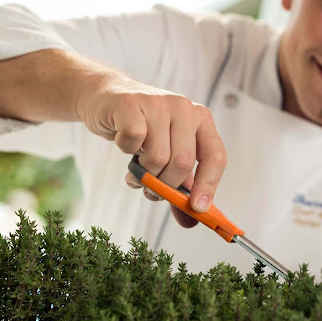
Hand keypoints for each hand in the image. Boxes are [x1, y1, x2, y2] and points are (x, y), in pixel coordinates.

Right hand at [76, 73, 226, 223]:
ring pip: (157, 157)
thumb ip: (180, 188)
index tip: (198, 208)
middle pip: (183, 162)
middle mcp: (183, 107)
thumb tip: (191, 222)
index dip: (208, 185)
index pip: (215, 156)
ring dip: (144, 174)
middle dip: (165, 185)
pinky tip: (124, 144)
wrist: (106, 99)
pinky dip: (126, 152)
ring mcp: (157, 102)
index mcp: (201, 119)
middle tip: (152, 191)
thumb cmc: (142, 130)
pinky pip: (133, 141)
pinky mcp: (129, 103)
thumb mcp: (166, 156)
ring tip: (136, 170)